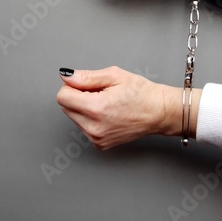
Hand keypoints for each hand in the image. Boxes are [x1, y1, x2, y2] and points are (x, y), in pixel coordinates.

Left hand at [56, 67, 200, 149]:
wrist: (159, 112)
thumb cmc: (141, 93)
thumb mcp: (114, 76)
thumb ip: (86, 77)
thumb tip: (66, 76)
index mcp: (96, 108)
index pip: (62, 97)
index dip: (72, 86)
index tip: (87, 85)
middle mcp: (94, 127)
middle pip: (66, 107)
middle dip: (77, 97)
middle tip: (99, 93)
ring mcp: (96, 138)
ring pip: (73, 117)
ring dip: (83, 108)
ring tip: (106, 103)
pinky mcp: (100, 144)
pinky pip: (83, 127)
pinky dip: (90, 119)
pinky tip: (108, 113)